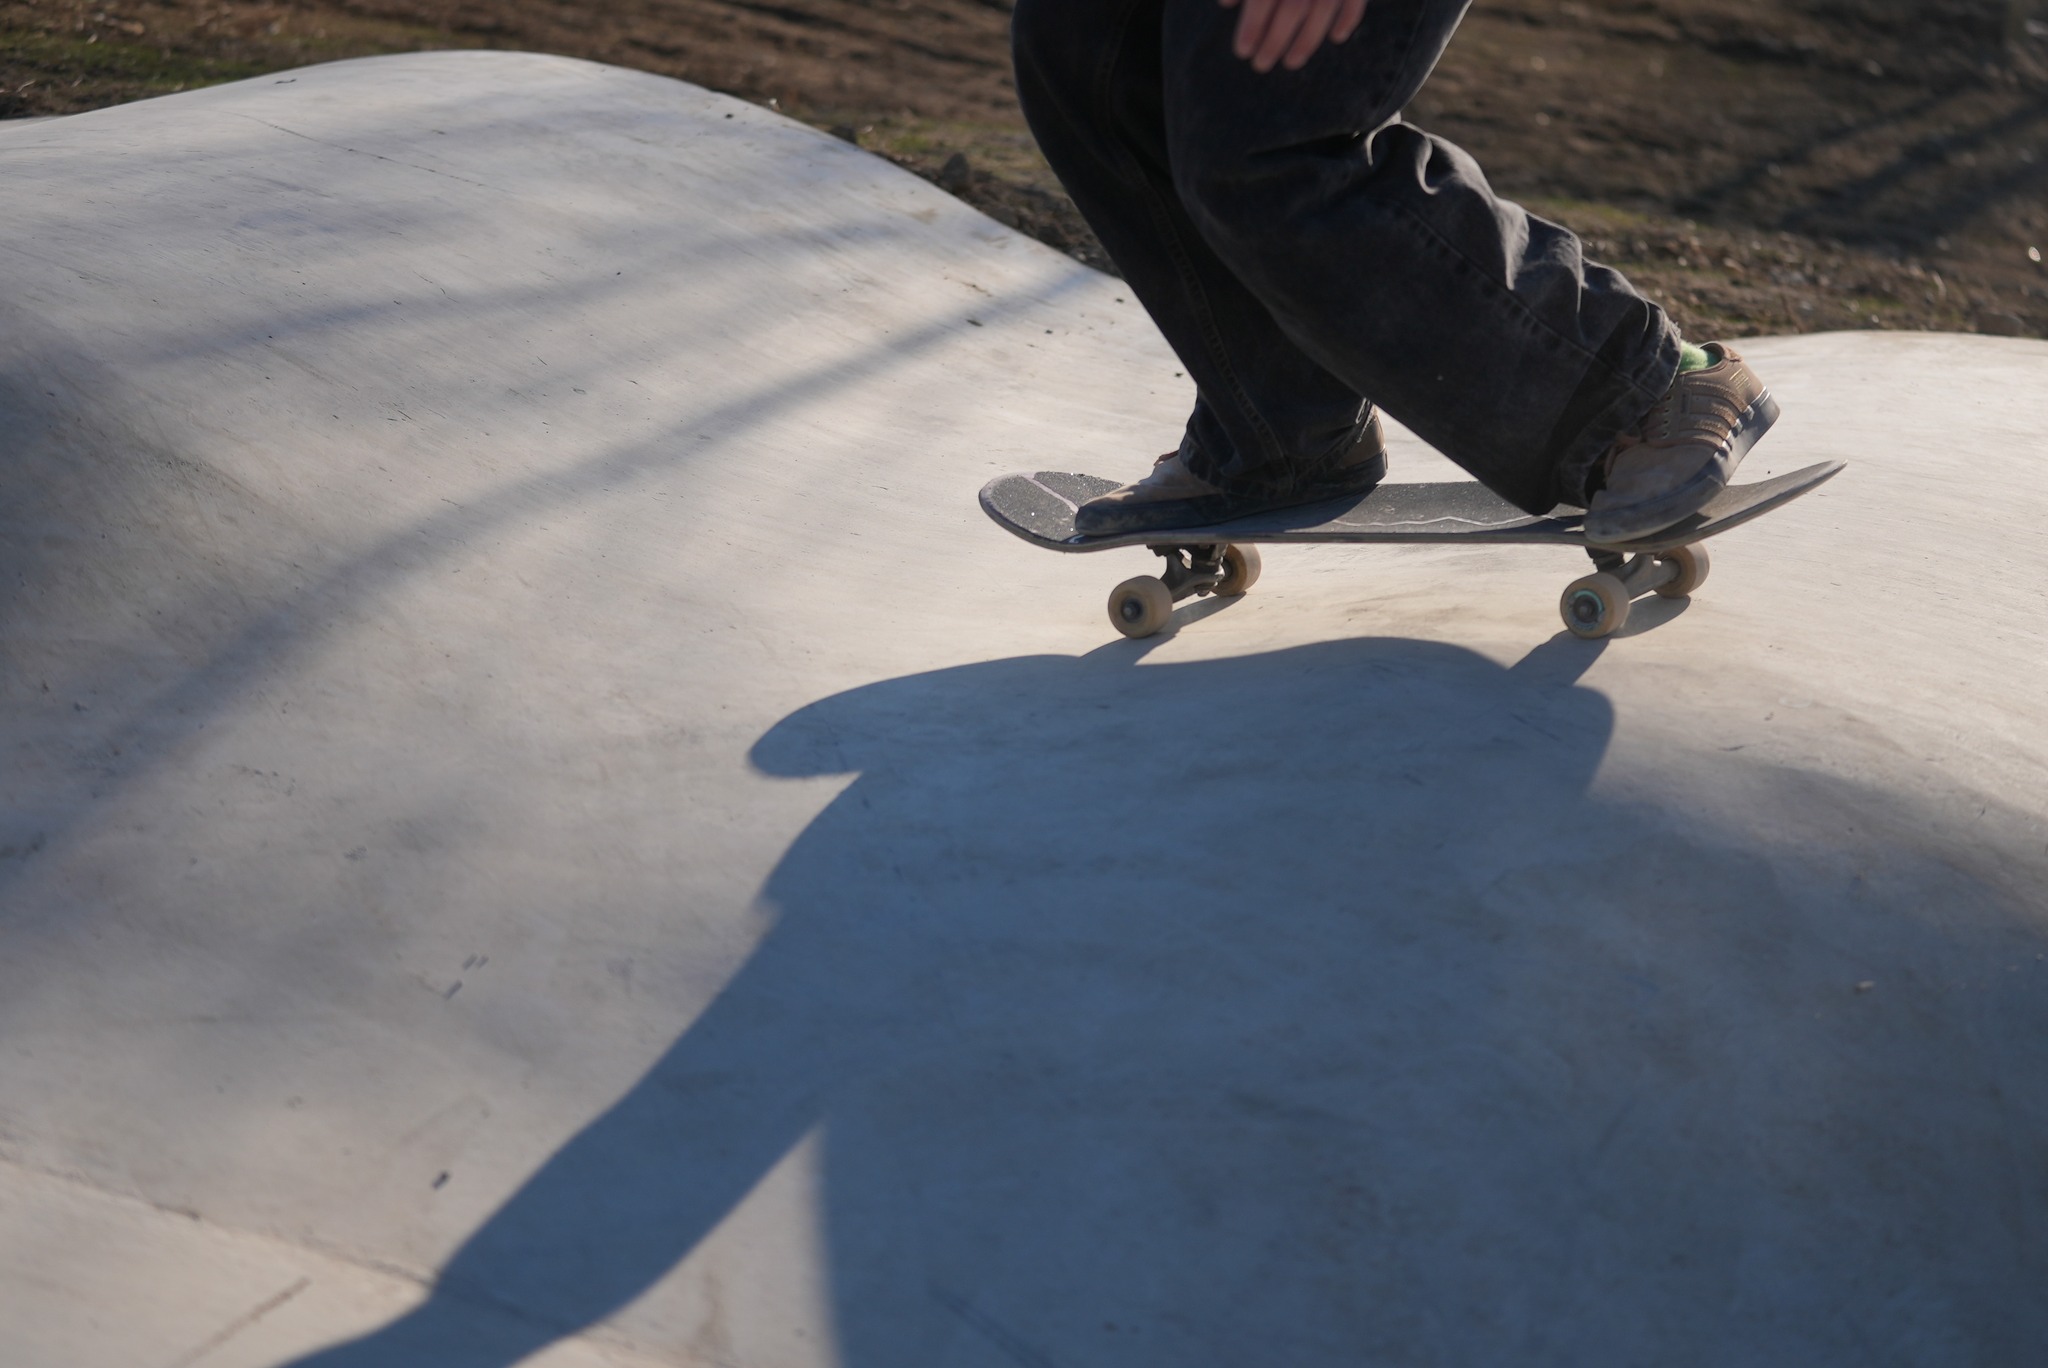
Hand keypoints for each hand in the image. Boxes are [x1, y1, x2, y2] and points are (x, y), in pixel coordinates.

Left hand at [1219, 0, 1369, 72]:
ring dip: (1307, 40)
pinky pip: (1357, 0)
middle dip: (1275, 41)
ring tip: (1291, 62)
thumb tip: (1225, 4)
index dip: (1251, 26)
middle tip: (1260, 65)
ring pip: (1323, 8)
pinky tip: (1337, 38)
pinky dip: (1348, 19)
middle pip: (1292, 8)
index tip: (1242, 52)